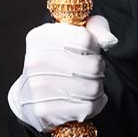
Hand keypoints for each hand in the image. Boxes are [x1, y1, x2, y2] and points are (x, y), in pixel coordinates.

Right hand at [7, 14, 118, 132]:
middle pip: (92, 65)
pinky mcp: (45, 109)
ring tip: (88, 85)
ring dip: (98, 88)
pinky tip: (85, 100)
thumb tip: (109, 41)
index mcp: (40, 37)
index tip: (89, 52)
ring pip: (92, 88)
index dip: (94, 48)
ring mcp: (38, 86)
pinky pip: (87, 107)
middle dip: (99, 70)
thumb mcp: (73, 34)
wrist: (27, 95)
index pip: (85, 39)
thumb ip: (95, 27)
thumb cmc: (57, 60)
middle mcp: (36, 60)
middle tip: (92, 72)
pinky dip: (95, 104)